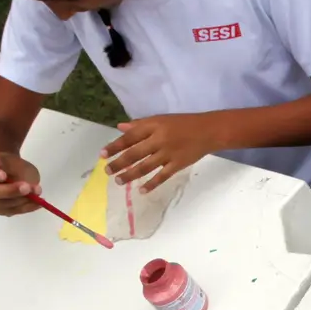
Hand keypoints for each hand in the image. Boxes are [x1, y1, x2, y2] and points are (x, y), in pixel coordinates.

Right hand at [0, 151, 41, 215]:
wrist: (11, 171)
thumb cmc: (5, 163)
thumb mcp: (4, 157)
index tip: (2, 173)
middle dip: (10, 190)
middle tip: (26, 186)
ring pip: (4, 204)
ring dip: (22, 199)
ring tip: (37, 190)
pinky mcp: (4, 210)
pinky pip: (15, 210)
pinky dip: (28, 206)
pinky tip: (39, 202)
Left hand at [104, 114, 218, 189]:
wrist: (208, 131)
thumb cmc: (182, 123)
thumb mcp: (160, 119)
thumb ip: (140, 125)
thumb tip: (120, 128)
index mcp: (153, 126)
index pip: (130, 137)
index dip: (115, 146)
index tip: (102, 154)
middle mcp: (159, 139)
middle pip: (134, 153)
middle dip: (119, 163)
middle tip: (107, 171)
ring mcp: (168, 153)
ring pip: (145, 166)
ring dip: (130, 175)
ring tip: (119, 181)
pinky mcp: (177, 165)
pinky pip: (162, 176)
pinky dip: (151, 184)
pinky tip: (141, 190)